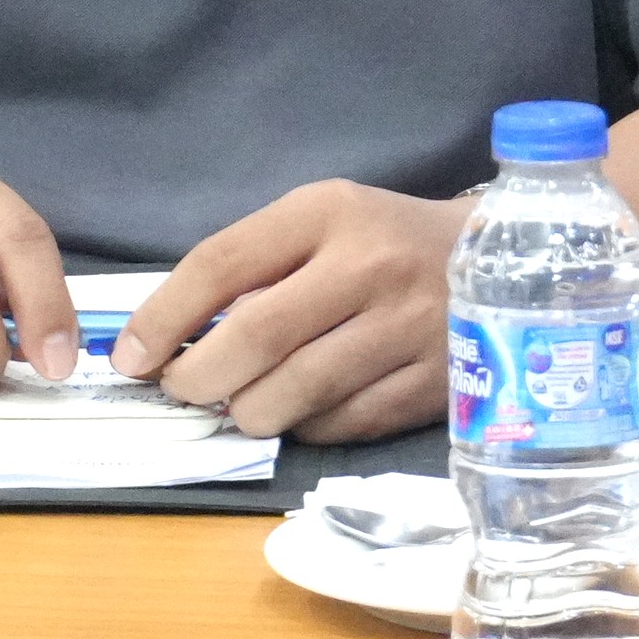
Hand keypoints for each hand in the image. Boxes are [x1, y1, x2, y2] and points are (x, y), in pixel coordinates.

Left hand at [111, 181, 462, 440]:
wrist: (508, 262)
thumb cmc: (386, 240)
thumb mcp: (321, 221)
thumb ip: (254, 267)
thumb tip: (169, 339)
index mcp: (329, 212)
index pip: (222, 264)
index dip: (163, 317)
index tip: (130, 355)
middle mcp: (369, 267)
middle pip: (255, 338)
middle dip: (197, 377)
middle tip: (180, 389)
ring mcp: (407, 330)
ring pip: (294, 395)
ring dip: (246, 411)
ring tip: (240, 402)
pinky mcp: (433, 386)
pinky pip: (340, 425)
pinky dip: (303, 427)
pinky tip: (299, 410)